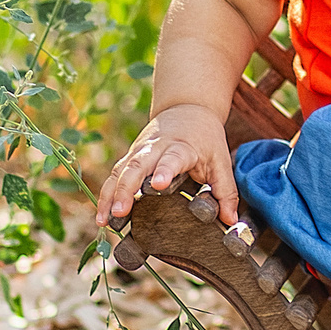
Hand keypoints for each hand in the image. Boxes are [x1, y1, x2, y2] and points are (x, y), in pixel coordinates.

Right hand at [97, 103, 237, 227]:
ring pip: (120, 171)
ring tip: (104, 220)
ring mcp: (139, 152)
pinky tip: (101, 216)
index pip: (172, 158)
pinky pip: (114, 175)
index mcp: (181, 147)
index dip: (165, 170)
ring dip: (110, 195)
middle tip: (120, 212)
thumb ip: (225, 191)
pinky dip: (106, 194)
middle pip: (137, 165)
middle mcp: (155, 147)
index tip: (159, 184)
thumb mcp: (220, 160)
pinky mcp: (129, 157)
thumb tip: (230, 221)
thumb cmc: (205, 137)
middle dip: (126, 188)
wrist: (187, 108)